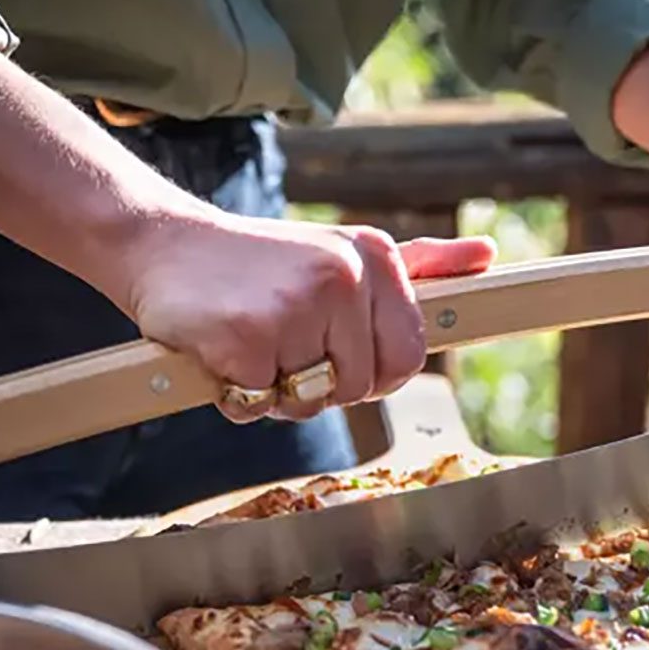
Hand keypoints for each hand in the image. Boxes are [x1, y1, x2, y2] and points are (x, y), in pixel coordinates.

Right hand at [125, 209, 495, 421]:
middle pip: (360, 387)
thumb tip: (486, 256)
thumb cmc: (260, 262)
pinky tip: (220, 347)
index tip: (335, 351)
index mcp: (374, 256)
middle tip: (282, 341)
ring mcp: (296, 306)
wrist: (163, 244)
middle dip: (320, 384)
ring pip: (310, 402)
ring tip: (250, 338)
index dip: (370, 371)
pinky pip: (259, 405)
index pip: (406, 356)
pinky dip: (236, 393)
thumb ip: (422, 264)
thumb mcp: (345, 252)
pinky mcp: (247, 337)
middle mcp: (343, 276)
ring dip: (276, 391)